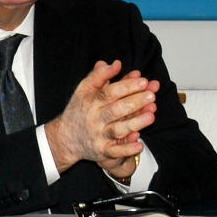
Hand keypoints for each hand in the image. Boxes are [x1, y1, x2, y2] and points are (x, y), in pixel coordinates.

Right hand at [45, 60, 158, 174]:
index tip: (143, 80)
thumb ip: (99, 75)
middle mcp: (95, 118)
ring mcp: (99, 135)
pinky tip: (139, 144)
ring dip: (134, 123)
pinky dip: (126, 150)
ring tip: (151, 116)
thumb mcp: (84, 89)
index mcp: (91, 101)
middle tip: (151, 95)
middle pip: (116, 110)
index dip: (126, 86)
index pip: (109, 93)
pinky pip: (115, 152)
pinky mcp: (102, 151)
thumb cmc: (79, 109)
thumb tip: (116, 63)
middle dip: (134, 103)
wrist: (65, 137)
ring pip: (118, 130)